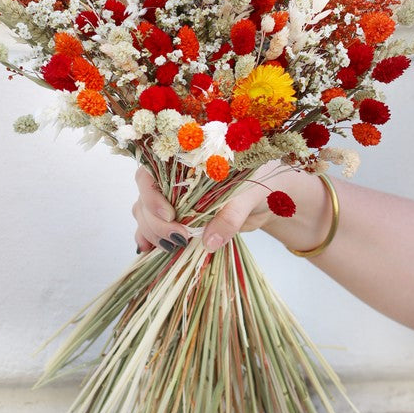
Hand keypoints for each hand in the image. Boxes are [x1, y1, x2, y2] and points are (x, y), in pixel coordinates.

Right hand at [133, 162, 284, 252]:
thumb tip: (209, 241)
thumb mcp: (247, 196)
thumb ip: (229, 216)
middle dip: (156, 222)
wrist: (269, 199)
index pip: (150, 174)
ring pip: (145, 215)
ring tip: (172, 247)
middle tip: (179, 238)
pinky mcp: (177, 220)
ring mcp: (172, 201)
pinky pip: (153, 228)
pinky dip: (148, 240)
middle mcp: (172, 180)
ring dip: (152, 234)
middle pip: (144, 199)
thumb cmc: (259, 183)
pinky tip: (147, 250)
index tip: (169, 215)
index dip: (151, 195)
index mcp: (184, 162)